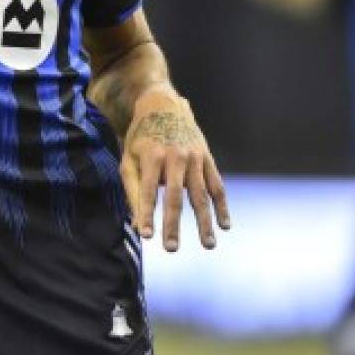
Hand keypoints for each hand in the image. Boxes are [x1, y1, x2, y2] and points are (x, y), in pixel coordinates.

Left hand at [120, 89, 230, 250]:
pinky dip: (222, 206)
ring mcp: (195, 158)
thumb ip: (132, 188)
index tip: (146, 235)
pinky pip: (217, 186)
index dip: (146, 213)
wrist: (163, 106)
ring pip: (201, 195)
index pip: (146, 191)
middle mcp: (175, 158)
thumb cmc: (141, 138)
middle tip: (171, 249)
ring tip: (208, 245)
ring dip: (205, 222)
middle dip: (173, 225)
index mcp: (151, 156)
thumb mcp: (129, 157)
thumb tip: (135, 222)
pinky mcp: (208, 159)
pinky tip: (224, 225)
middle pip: (174, 197)